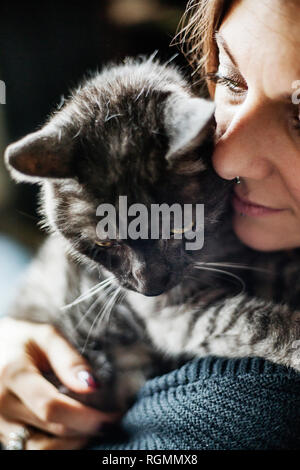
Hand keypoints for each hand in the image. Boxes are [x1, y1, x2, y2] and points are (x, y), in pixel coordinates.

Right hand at [0, 317, 119, 449]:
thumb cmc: (21, 340)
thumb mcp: (46, 336)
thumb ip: (69, 359)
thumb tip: (93, 385)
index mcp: (13, 374)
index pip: (51, 407)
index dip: (85, 416)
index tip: (112, 415)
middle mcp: (1, 403)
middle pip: (51, 429)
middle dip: (87, 427)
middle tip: (110, 418)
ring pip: (41, 447)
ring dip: (74, 441)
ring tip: (93, 425)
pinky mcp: (1, 433)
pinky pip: (32, 448)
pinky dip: (58, 444)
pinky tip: (74, 430)